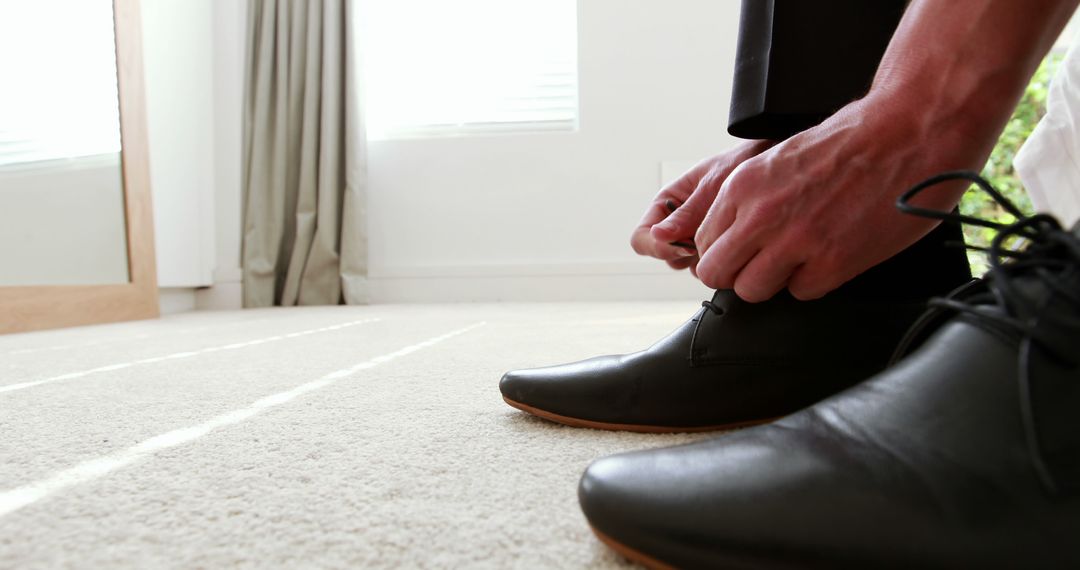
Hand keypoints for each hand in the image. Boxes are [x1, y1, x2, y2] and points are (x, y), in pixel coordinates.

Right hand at [630, 140, 773, 273]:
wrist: (767, 160)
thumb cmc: (737, 164)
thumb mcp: (712, 185)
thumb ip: (687, 214)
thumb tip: (658, 235)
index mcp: (665, 204)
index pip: (641, 238)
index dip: (658, 247)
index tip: (686, 245)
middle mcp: (676, 223)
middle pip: (663, 255)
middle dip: (685, 252)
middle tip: (713, 237)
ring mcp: (693, 235)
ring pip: (684, 263)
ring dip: (703, 257)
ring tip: (727, 234)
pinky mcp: (713, 244)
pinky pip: (706, 264)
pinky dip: (718, 258)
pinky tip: (736, 240)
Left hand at [692, 96, 981, 301]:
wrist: (910, 131)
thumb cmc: (851, 140)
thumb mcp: (778, 160)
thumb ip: (749, 199)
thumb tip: (732, 236)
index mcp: (742, 185)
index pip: (704, 242)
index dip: (724, 250)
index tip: (742, 250)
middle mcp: (760, 215)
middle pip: (717, 273)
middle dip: (737, 272)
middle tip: (763, 262)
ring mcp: (795, 242)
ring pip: (752, 291)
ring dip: (773, 280)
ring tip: (798, 258)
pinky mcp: (832, 263)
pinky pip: (800, 293)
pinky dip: (813, 280)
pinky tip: (830, 254)